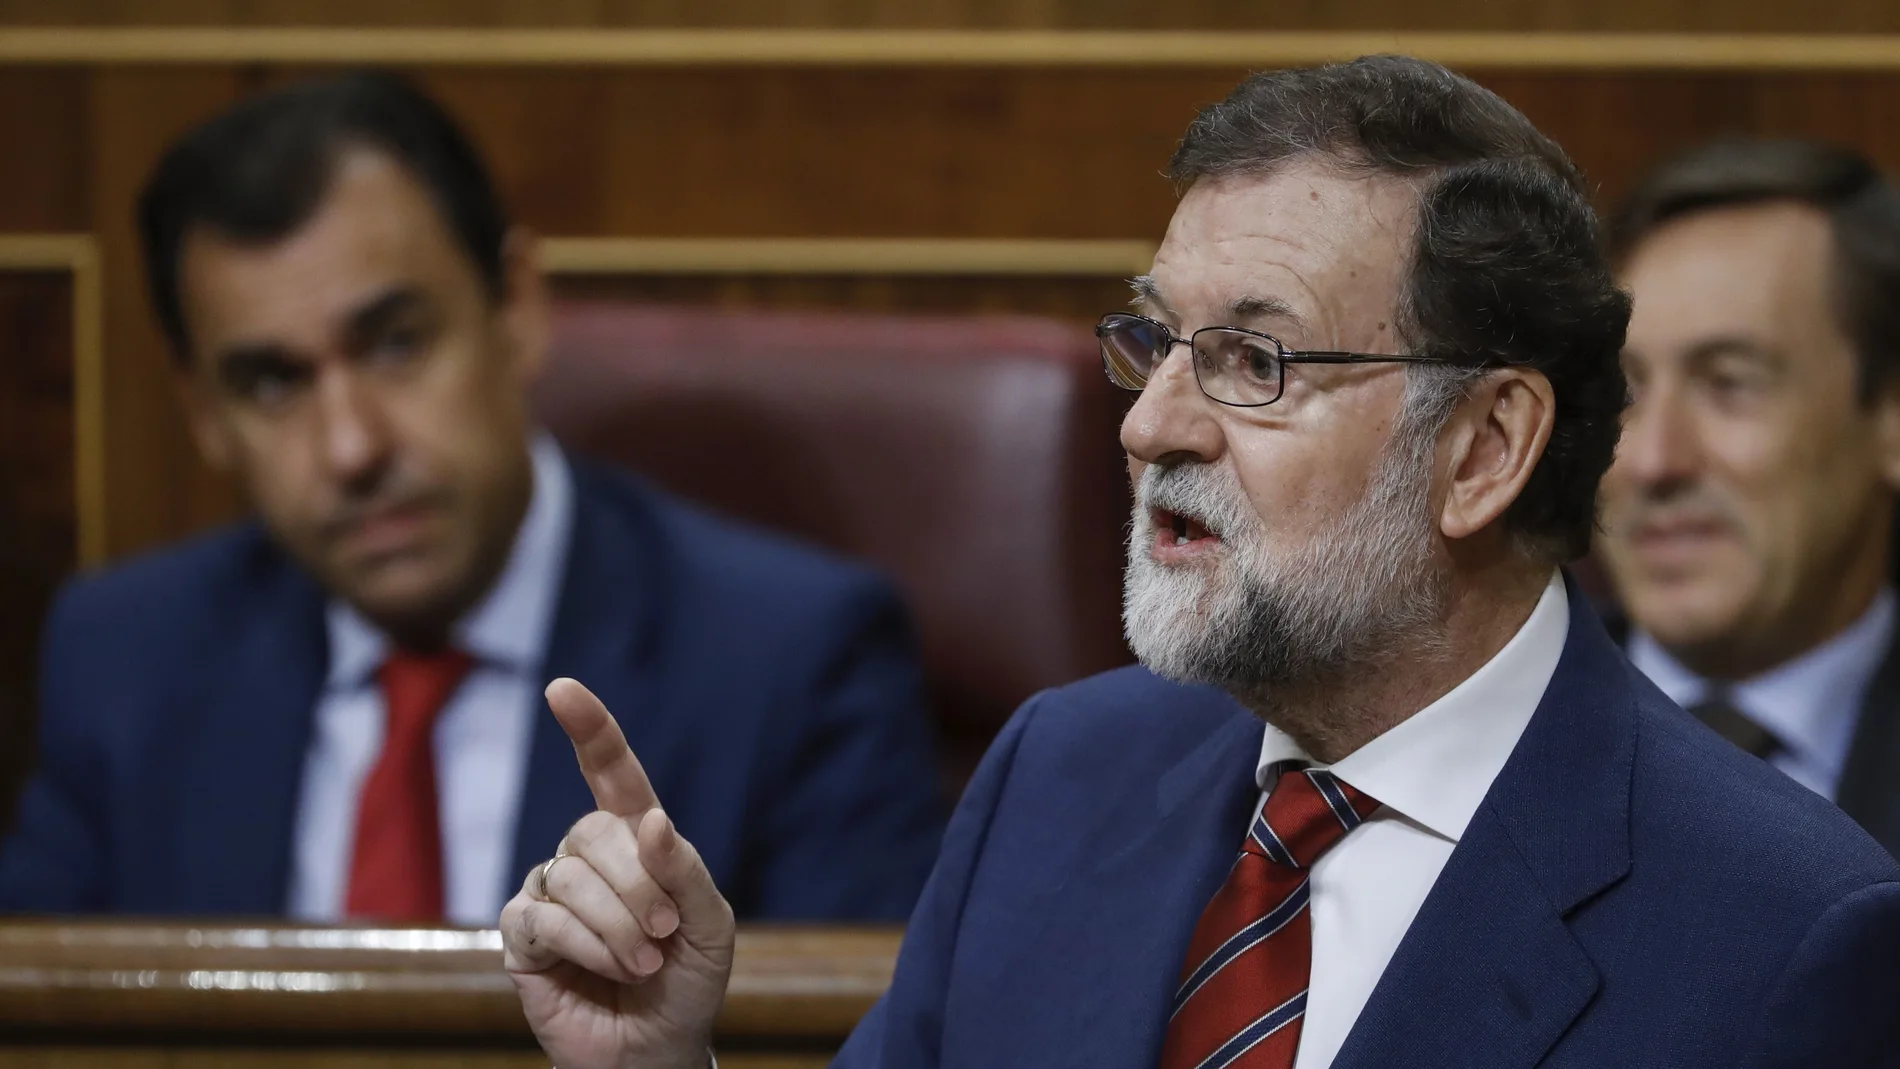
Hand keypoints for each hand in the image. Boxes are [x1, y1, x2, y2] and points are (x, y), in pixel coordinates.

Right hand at [501, 678, 735, 1068]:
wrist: (660, 1050)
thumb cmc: (689, 982)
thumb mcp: (711, 925)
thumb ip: (685, 869)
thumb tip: (651, 820)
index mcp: (637, 840)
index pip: (611, 773)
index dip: (590, 728)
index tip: (562, 688)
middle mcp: (587, 858)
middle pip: (593, 830)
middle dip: (636, 882)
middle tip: (664, 930)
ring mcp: (550, 894)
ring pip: (567, 874)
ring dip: (616, 923)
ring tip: (643, 961)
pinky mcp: (522, 937)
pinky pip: (540, 918)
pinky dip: (584, 943)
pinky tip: (609, 968)